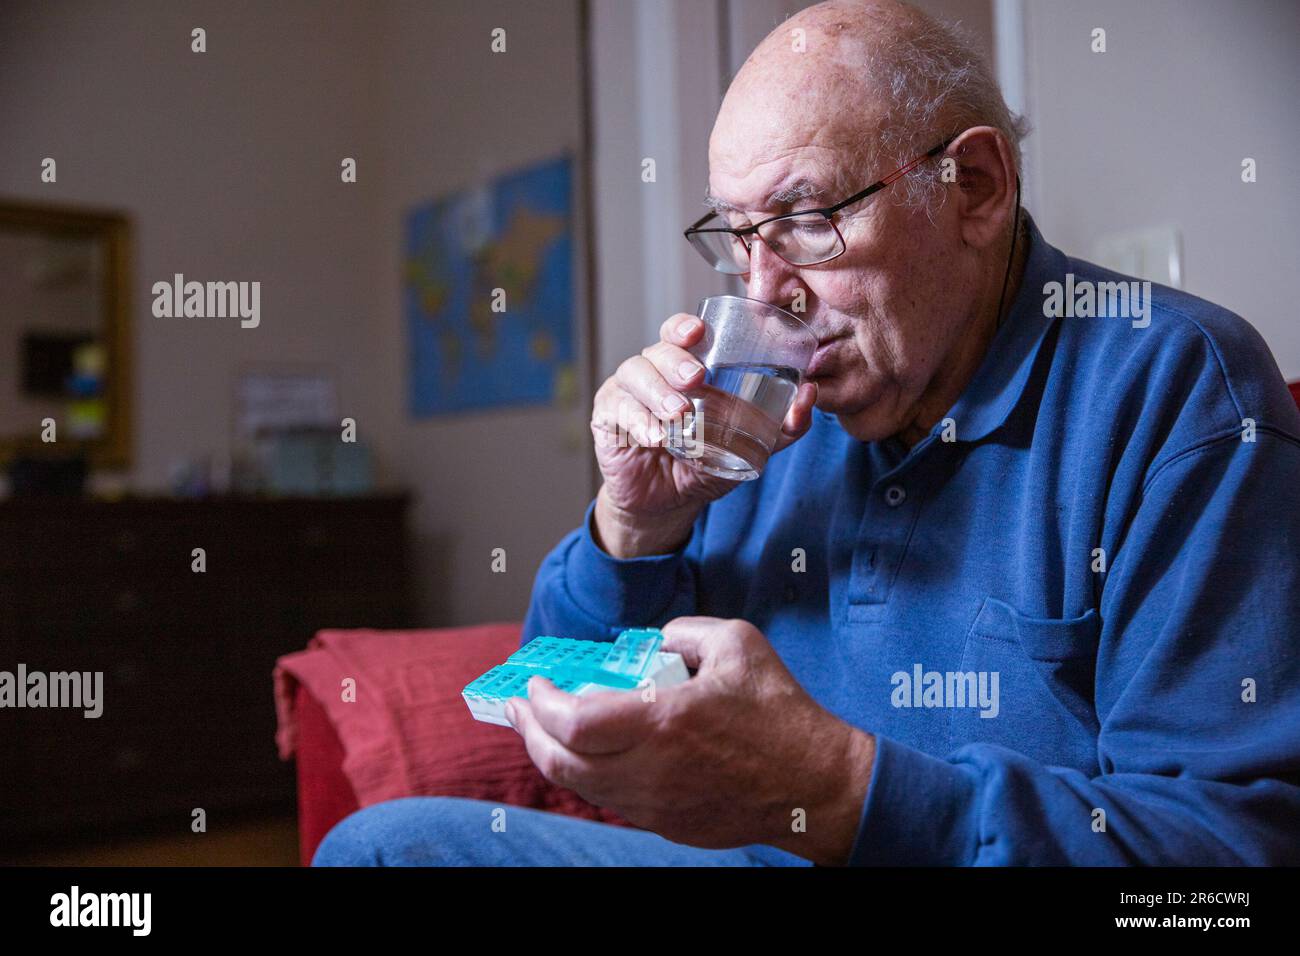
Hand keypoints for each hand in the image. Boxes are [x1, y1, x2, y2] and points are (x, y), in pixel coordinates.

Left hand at [506, 616, 874, 864]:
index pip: (572, 723)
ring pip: (582, 787)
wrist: (816, 785)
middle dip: (528, 732)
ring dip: (554, 756)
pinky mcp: (668, 824)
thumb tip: (649, 643)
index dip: (540, 704)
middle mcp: (650, 771)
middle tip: (518, 708)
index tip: (534, 684)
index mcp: (663, 723)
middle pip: (561, 763)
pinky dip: (588, 775)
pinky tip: (591, 753)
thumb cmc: (781, 713)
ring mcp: (656, 805)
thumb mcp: (737, 643)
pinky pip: (612, 800)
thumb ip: (682, 632)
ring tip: (543, 729)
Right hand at [590, 314, 817, 555]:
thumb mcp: (750, 447)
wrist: (668, 503)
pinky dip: (637, 421)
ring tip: (677, 412)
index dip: (684, 326)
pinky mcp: (607, 418)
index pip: (680, 333)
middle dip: (675, 360)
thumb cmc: (705, 463)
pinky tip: (653, 436)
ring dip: (657, 392)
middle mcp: (654, 373)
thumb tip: (809, 393)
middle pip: (657, 350)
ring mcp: (627, 393)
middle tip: (695, 378)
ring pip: (635, 375)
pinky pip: (617, 410)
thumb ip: (782, 426)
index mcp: (684, 367)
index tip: (697, 331)